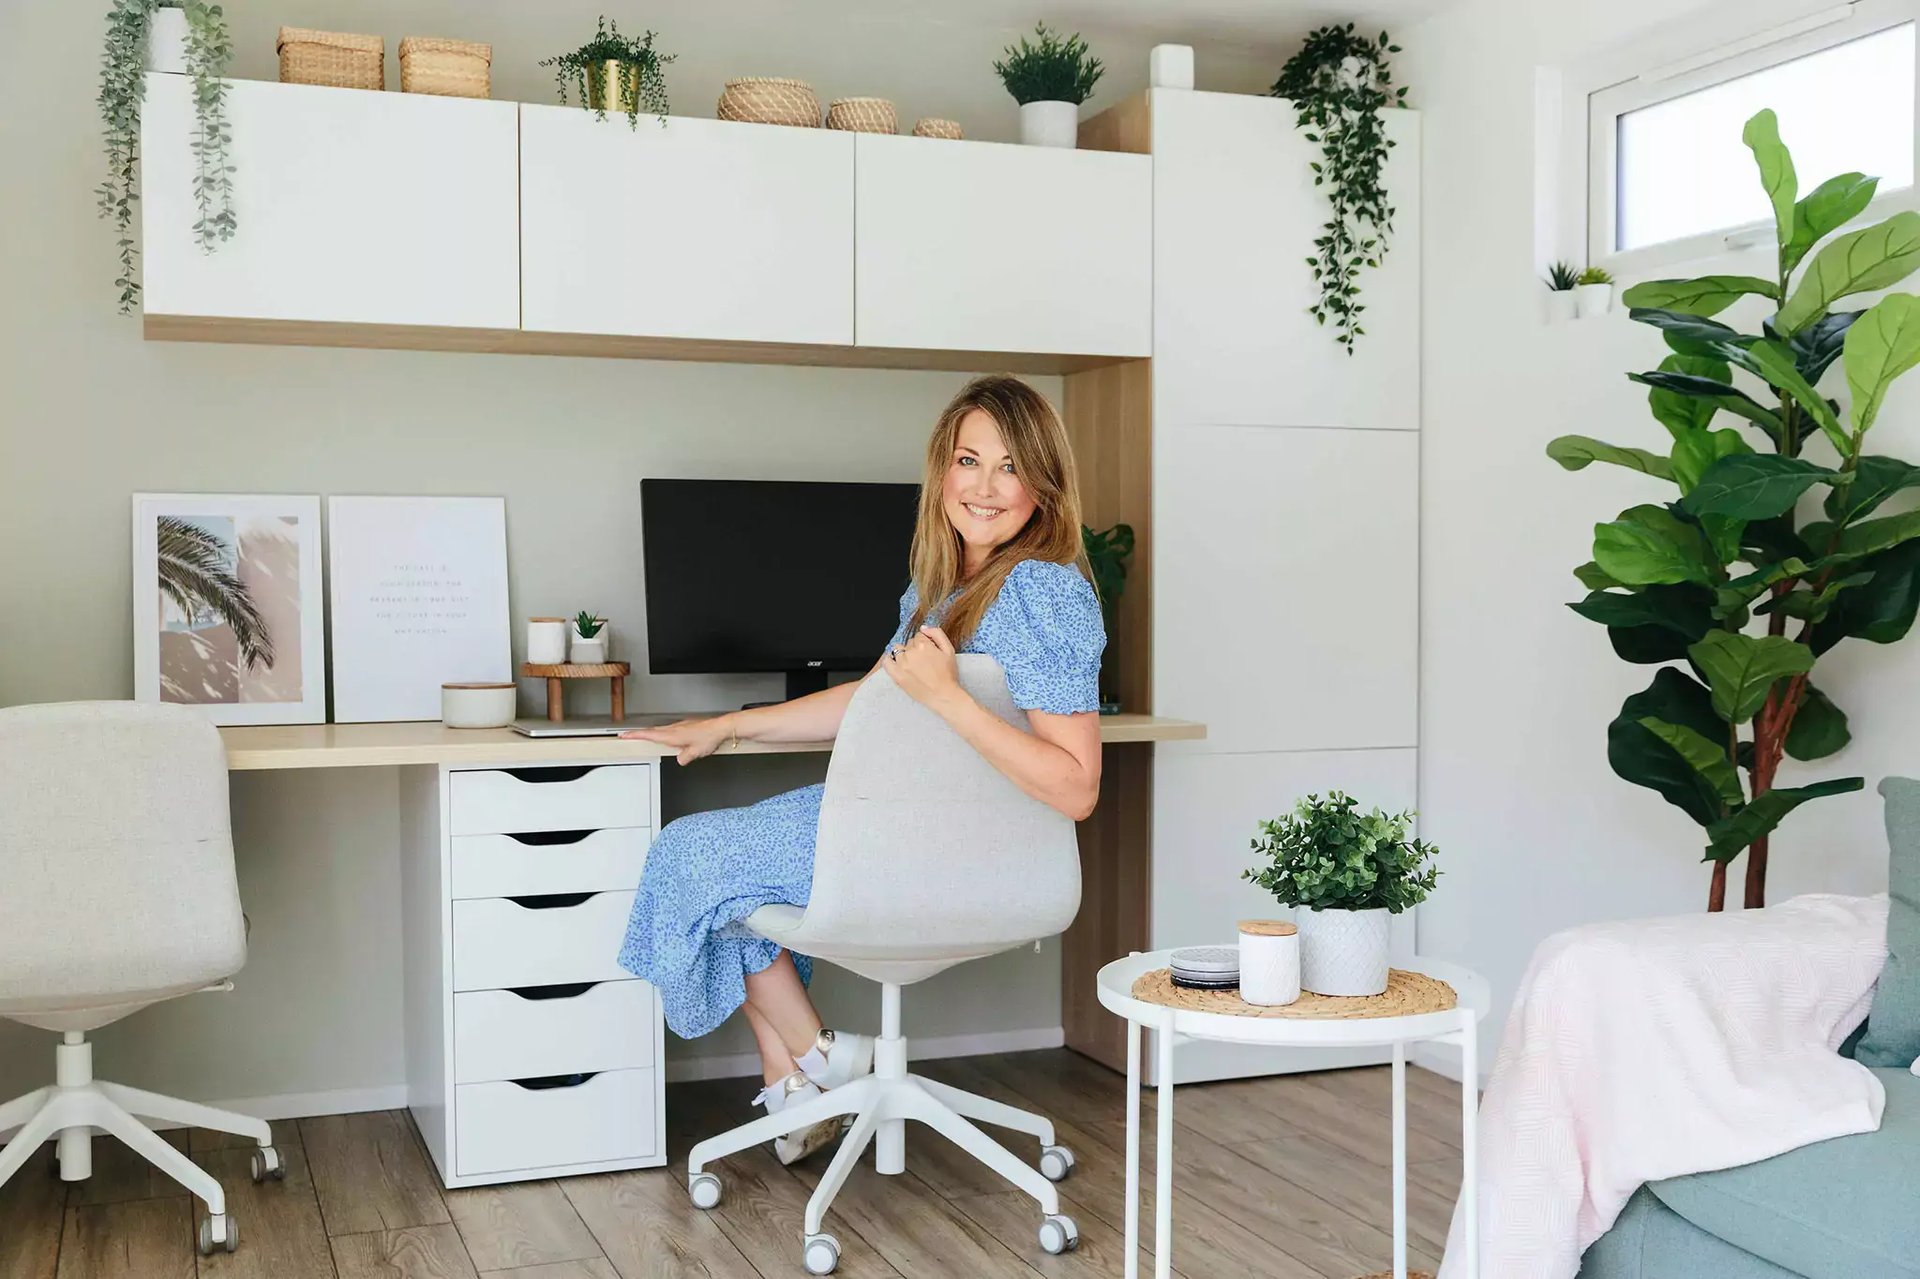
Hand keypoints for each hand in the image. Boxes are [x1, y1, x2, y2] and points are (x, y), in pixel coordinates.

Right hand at [619, 715, 735, 765]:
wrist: (720, 728)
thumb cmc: (708, 737)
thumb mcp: (695, 753)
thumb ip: (684, 758)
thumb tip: (679, 760)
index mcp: (673, 735)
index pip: (649, 735)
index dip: (635, 735)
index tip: (624, 735)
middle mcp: (674, 729)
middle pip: (652, 732)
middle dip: (639, 734)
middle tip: (629, 737)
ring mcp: (680, 726)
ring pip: (661, 730)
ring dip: (651, 734)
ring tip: (644, 739)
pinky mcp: (686, 726)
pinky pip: (670, 730)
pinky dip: (664, 734)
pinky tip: (668, 739)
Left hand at [883, 625, 963, 711]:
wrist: (943, 695)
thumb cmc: (947, 675)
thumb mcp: (949, 650)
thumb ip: (937, 634)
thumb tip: (923, 628)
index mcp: (923, 645)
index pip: (918, 636)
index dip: (924, 643)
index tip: (928, 651)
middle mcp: (911, 653)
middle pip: (909, 644)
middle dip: (915, 649)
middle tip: (923, 661)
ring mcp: (902, 664)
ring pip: (898, 651)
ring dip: (904, 655)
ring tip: (913, 665)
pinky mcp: (897, 675)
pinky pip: (886, 662)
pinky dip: (889, 660)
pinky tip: (896, 663)